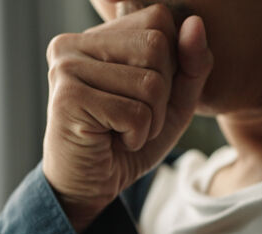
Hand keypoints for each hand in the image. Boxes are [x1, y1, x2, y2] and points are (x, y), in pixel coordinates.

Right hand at [43, 5, 213, 231]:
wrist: (90, 187)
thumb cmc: (128, 142)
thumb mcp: (173, 102)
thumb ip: (191, 64)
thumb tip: (195, 23)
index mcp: (96, 36)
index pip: (159, 18)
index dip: (170, 62)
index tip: (144, 95)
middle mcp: (73, 43)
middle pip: (157, 44)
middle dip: (162, 93)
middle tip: (134, 118)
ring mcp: (66, 68)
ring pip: (150, 82)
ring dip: (150, 120)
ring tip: (123, 131)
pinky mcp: (68, 98)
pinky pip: (135, 112)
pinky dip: (136, 136)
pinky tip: (113, 141)